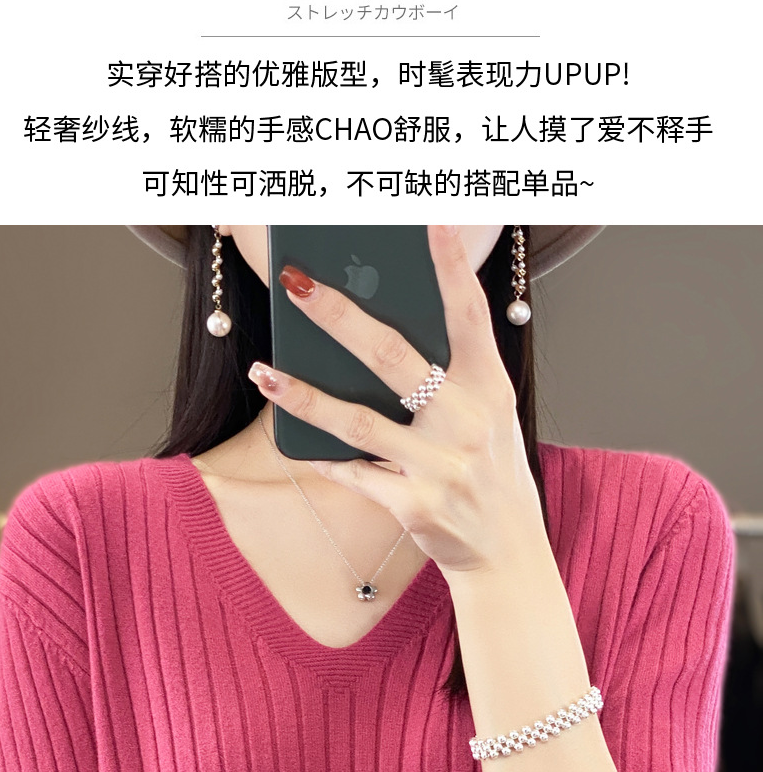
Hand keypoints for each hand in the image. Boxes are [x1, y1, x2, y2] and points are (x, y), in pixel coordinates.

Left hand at [247, 224, 545, 576]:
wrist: (507, 552)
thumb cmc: (488, 470)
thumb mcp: (487, 415)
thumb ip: (448, 376)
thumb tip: (373, 334)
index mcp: (490, 387)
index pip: (468, 315)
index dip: (451, 267)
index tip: (430, 220)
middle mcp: (468, 421)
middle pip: (393, 357)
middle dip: (340, 316)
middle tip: (298, 283)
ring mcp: (441, 464)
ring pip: (358, 420)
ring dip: (304, 395)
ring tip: (264, 372)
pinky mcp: (415, 504)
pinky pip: (354, 473)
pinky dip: (322, 457)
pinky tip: (292, 440)